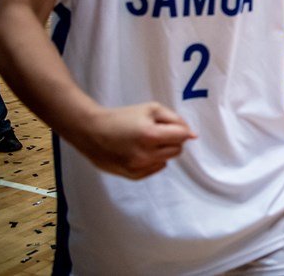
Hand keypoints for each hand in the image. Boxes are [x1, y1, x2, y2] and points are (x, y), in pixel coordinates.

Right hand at [77, 102, 195, 179]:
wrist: (91, 131)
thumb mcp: (151, 109)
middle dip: (172, 140)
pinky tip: (141, 151)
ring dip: (163, 150)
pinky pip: (155, 169)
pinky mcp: (132, 175)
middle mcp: (145, 155)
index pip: (182, 136)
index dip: (179, 129)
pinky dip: (153, 160)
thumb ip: (175, 119)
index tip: (170, 126)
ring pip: (168, 160)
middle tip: (156, 132)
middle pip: (177, 150)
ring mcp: (138, 167)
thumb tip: (192, 135)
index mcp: (150, 135)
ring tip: (147, 141)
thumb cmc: (121, 117)